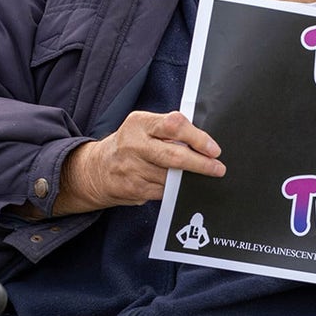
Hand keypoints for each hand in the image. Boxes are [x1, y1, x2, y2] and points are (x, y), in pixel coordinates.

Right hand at [54, 111, 224, 215]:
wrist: (97, 169)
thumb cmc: (130, 144)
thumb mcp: (143, 127)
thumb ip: (168, 130)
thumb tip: (203, 141)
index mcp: (140, 123)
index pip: (174, 125)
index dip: (197, 138)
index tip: (213, 149)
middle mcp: (134, 144)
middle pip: (174, 155)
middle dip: (201, 164)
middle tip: (218, 168)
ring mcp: (132, 169)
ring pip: (171, 177)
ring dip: (190, 179)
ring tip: (203, 177)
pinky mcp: (134, 189)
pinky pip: (164, 191)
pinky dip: (177, 190)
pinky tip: (182, 187)